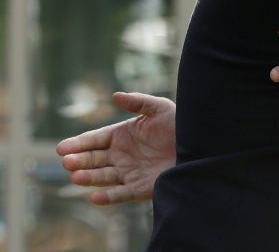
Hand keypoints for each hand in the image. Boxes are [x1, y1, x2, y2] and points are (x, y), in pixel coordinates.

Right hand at [56, 91, 176, 205]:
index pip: (95, 140)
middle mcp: (121, 155)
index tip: (62, 148)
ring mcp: (129, 172)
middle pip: (94, 159)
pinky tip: (94, 197)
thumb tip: (115, 96)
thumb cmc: (180, 124)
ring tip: (76, 175)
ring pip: (103, 177)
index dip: (78, 143)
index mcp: (122, 135)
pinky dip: (107, 197)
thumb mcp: (160, 108)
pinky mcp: (140, 188)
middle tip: (67, 161)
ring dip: (89, 177)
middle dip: (79, 160)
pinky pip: (120, 194)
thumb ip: (138, 102)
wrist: (201, 145)